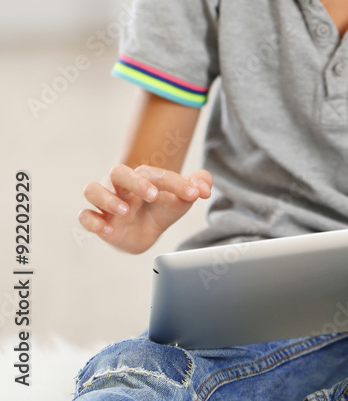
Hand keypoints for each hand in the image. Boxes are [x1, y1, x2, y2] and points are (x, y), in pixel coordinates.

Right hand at [78, 165, 212, 254]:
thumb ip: (197, 185)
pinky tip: (108, 231)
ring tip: (124, 211)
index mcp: (143, 176)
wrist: (144, 232)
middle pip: (118, 172)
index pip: (156, 174)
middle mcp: (122, 186)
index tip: (193, 195)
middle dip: (134, 182)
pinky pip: (85, 216)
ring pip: (92, 189)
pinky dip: (92, 222)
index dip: (176, 183)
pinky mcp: (98, 221)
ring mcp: (107, 203)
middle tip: (152, 196)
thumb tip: (205, 187)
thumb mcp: (182, 199)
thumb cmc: (162, 209)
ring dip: (106, 199)